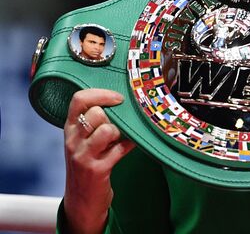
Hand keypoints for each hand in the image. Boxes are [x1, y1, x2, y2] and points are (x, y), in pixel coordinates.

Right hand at [63, 89, 134, 233]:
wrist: (81, 202)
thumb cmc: (88, 164)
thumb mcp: (85, 140)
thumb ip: (96, 121)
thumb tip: (123, 101)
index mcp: (69, 128)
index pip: (79, 99)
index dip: (101, 94)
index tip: (118, 98)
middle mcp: (73, 140)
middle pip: (96, 113)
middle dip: (113, 117)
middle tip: (118, 126)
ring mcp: (83, 156)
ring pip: (108, 130)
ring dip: (120, 132)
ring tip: (120, 139)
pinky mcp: (97, 170)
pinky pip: (121, 149)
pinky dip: (131, 144)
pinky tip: (132, 145)